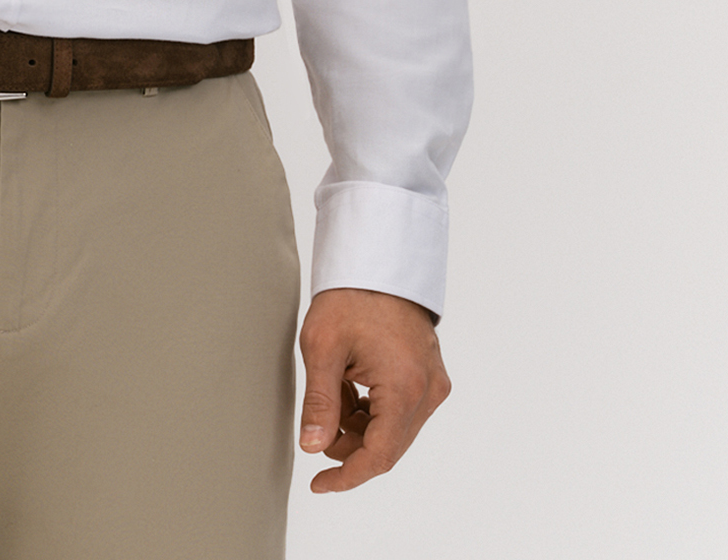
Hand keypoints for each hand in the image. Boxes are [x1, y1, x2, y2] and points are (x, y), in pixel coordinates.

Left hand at [297, 287, 449, 492]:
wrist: (377, 259)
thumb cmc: (350, 296)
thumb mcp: (322, 347)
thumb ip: (319, 402)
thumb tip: (312, 447)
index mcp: (404, 387)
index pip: (378, 455)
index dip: (347, 475)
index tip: (319, 484)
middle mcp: (428, 391)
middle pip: (388, 446)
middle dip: (350, 448)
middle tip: (318, 430)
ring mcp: (433, 383)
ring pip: (395, 430)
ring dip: (360, 428)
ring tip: (332, 394)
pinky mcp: (430, 374)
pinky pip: (402, 411)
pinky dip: (373, 411)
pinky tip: (348, 388)